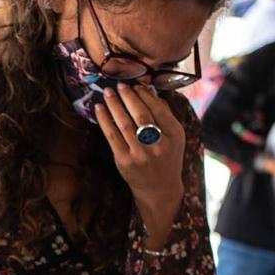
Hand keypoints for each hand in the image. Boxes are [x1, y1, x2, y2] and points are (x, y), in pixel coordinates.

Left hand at [95, 83, 186, 235]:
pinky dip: (105, 120)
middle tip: (120, 85)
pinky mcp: (124, 161)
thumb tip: (148, 90)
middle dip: (128, 97)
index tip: (136, 86)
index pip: (159, 110)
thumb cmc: (166, 158)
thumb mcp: (175, 138)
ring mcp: (141, 154)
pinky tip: (99, 109)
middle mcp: (159, 145)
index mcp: (175, 135)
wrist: (159, 189)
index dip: (145, 96)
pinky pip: (112, 136)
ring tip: (108, 93)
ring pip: (125, 123)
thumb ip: (164, 114)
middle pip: (141, 115)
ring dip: (114, 105)